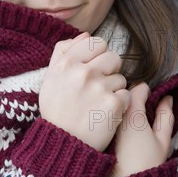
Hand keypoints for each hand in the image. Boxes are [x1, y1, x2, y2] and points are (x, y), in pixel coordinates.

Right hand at [39, 32, 130, 150]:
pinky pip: (127, 95)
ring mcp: (100, 88)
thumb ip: (63, 51)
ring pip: (121, 78)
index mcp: (67, 63)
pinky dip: (120, 105)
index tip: (93, 67)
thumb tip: (86, 35)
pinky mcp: (114, 105)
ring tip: (99, 103)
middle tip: (98, 86)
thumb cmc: (57, 109)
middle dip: (109, 70)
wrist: (63, 142)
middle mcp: (83, 72)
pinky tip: (106, 112)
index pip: (96, 42)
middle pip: (113, 57)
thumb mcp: (50, 77)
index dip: (98, 54)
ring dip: (114, 89)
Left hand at [110, 82, 173, 176]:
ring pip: (111, 100)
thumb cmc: (146, 164)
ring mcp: (104, 118)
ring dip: (119, 102)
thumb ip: (166, 115)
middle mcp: (115, 112)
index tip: (151, 99)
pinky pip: (103, 110)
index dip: (148, 91)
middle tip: (141, 108)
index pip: (139, 87)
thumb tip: (166, 98)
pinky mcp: (97, 126)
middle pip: (123, 91)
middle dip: (131, 95)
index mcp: (134, 112)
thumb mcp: (162, 140)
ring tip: (128, 117)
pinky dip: (109, 111)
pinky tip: (116, 124)